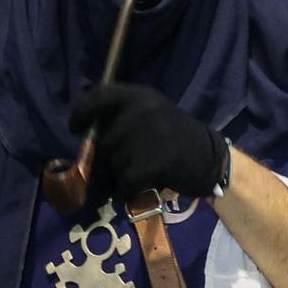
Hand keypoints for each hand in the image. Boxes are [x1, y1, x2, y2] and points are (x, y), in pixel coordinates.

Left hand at [69, 82, 226, 201]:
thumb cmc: (174, 138)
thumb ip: (120, 119)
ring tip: (137, 175)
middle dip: (105, 160)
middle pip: (102, 142)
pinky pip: (123, 182)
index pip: (95, 98)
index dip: (80, 114)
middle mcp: (139, 111)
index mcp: (137, 96)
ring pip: (110, 165)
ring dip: (117, 177)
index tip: (77, 129)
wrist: (209, 158)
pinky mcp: (151, 162)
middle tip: (122, 167)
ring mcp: (146, 136)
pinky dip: (126, 191)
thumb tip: (85, 140)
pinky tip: (139, 187)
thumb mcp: (150, 114)